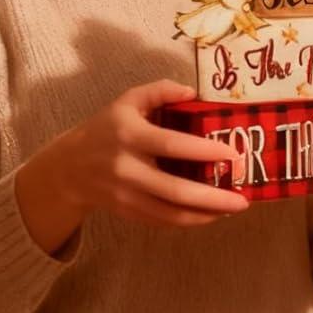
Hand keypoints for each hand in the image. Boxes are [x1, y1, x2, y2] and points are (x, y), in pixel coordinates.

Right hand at [15, 79, 246, 255]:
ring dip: (206, 215)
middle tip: (242, 198)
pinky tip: (210, 214)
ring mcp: (126, 195)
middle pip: (175, 190)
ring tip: (232, 208)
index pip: (171, 145)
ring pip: (171, 214)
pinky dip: (189, 221)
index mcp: (129, 134)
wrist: (70, 167)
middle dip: (212, 197)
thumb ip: (159, 91)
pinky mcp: (128, 212)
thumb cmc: (106, 128)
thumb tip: (193, 92)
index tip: (232, 154)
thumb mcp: (127, 101)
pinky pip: (163, 221)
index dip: (203, 150)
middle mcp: (127, 168)